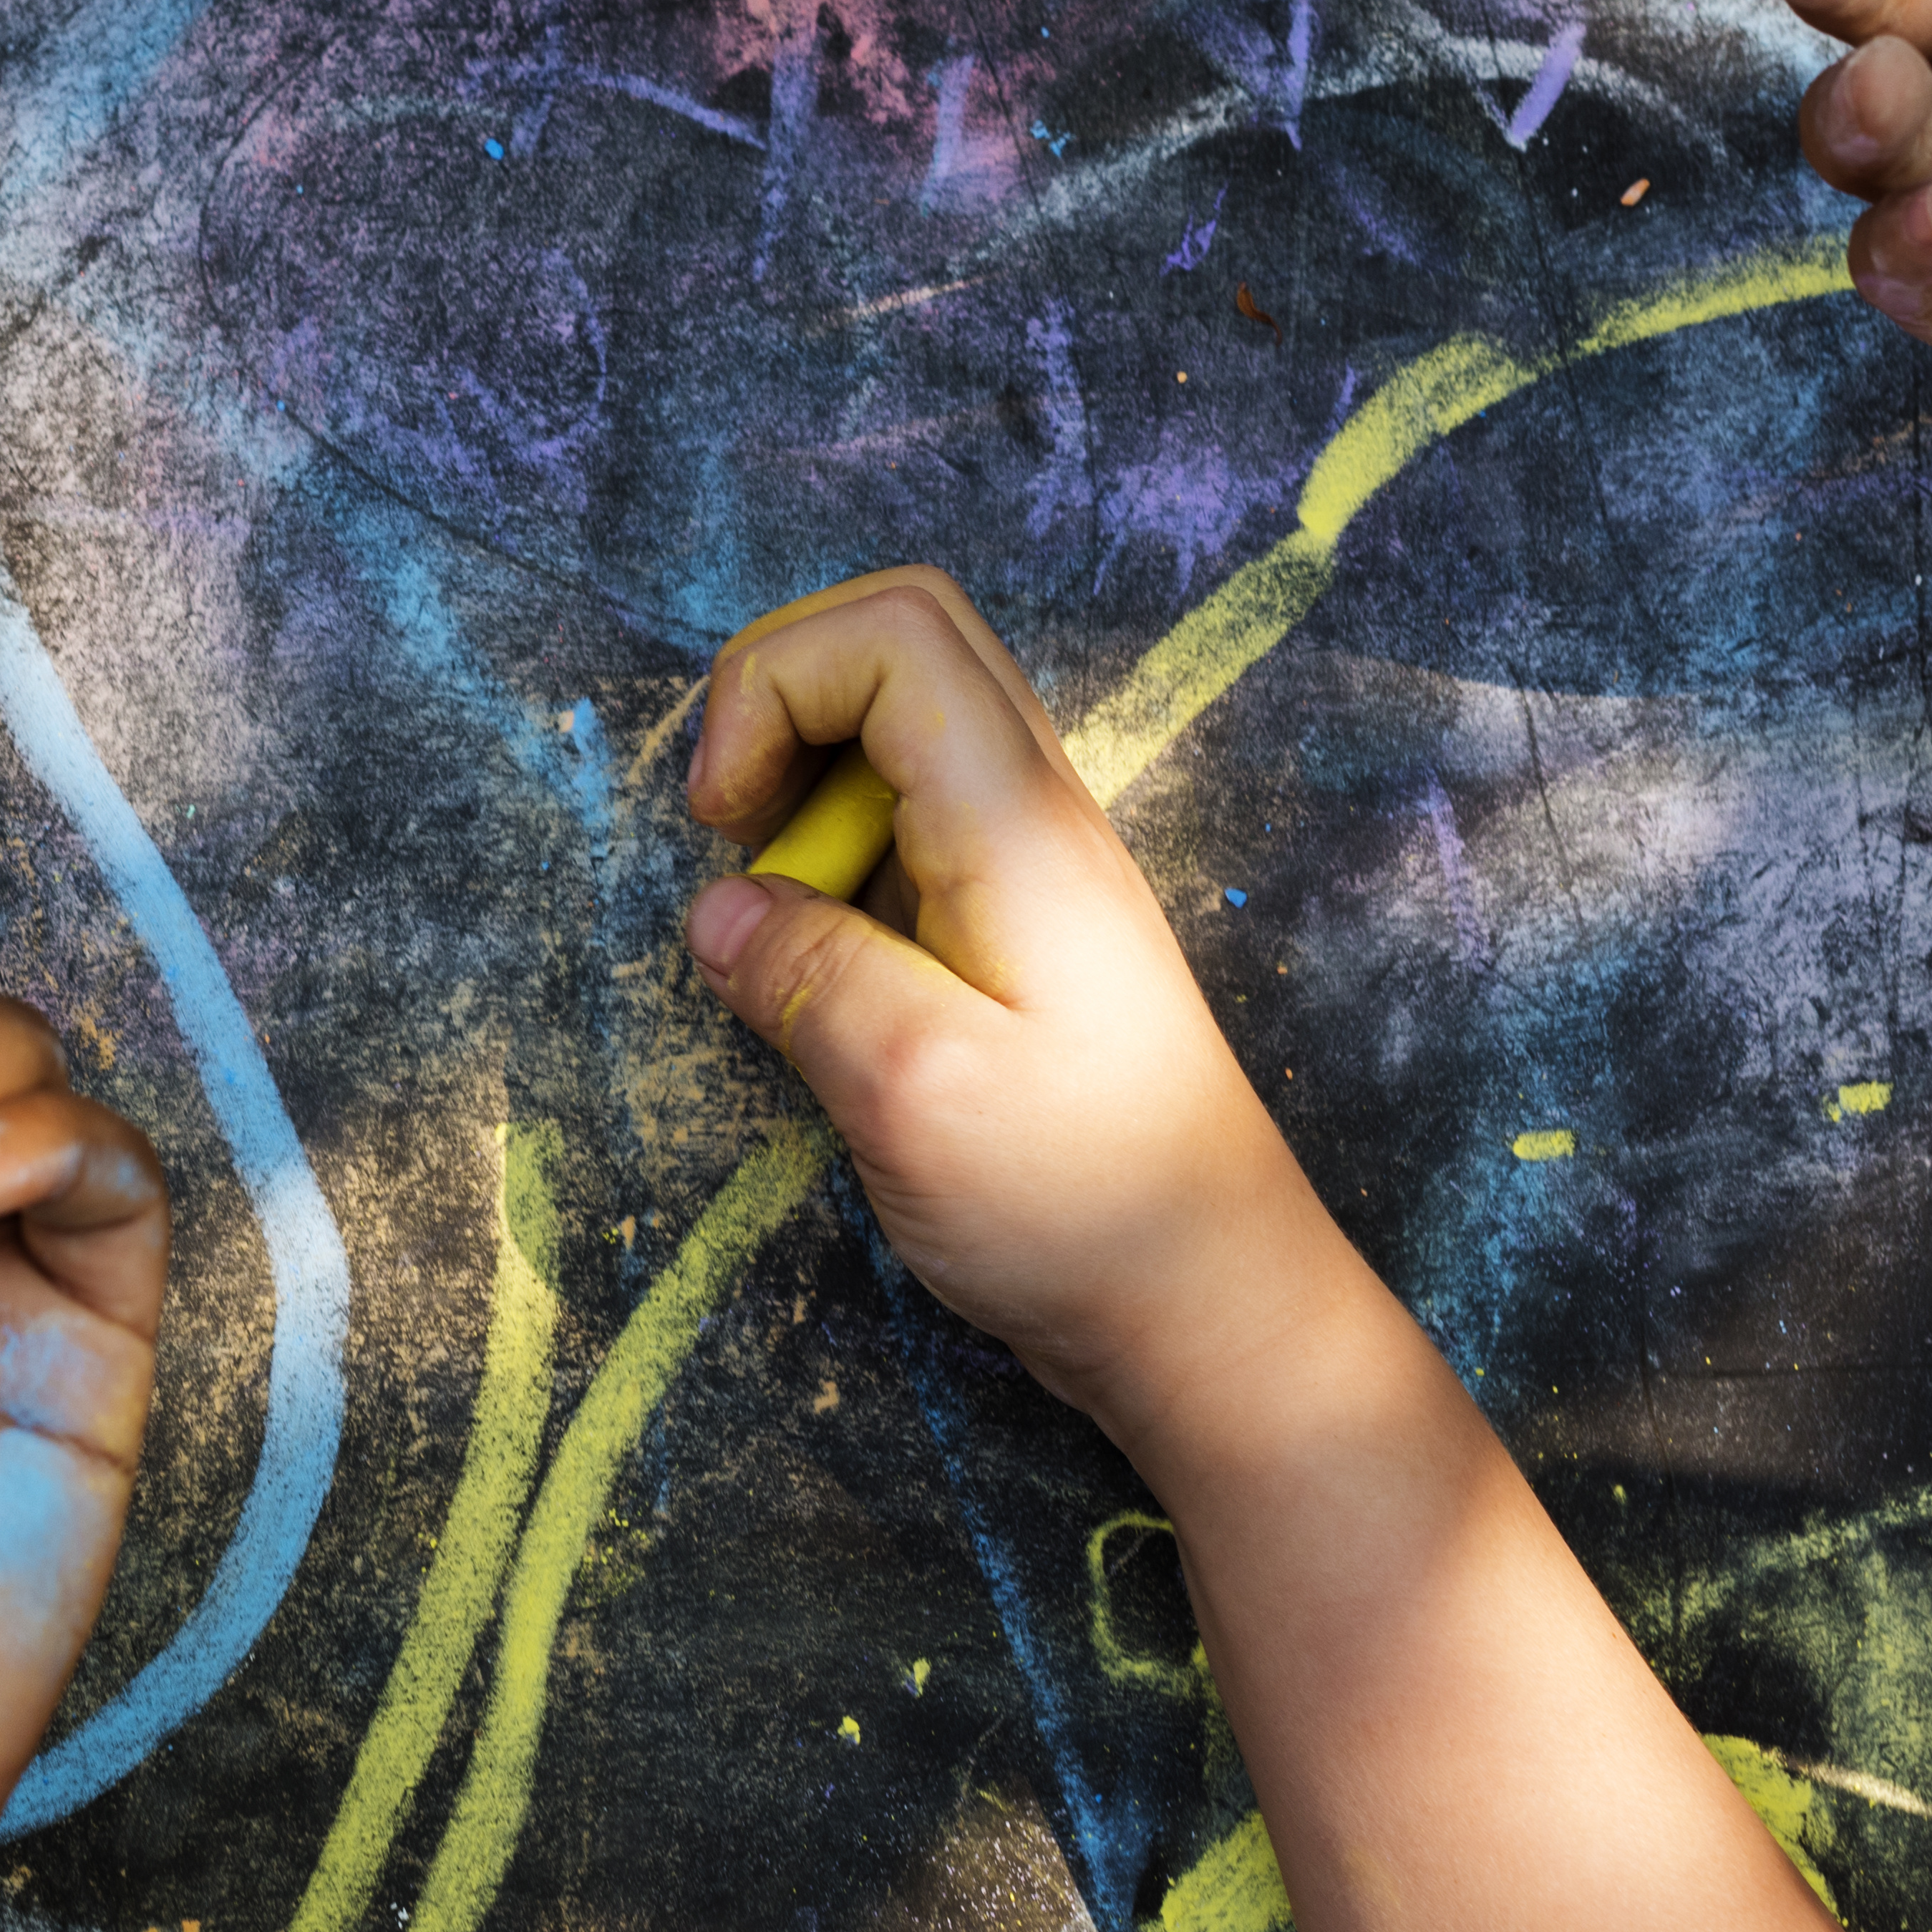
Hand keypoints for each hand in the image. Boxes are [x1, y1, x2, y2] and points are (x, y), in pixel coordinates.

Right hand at [677, 569, 1323, 1420]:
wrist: (1211, 1300)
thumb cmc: (1083, 1206)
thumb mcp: (913, 1093)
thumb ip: (806, 975)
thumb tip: (720, 910)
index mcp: (1018, 823)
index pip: (891, 630)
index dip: (770, 685)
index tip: (724, 822)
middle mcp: (1035, 815)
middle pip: (900, 640)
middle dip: (779, 703)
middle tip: (733, 834)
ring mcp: (1030, 867)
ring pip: (902, 728)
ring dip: (806, 790)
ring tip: (778, 918)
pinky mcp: (1016, 928)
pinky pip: (911, 825)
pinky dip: (839, 860)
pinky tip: (825, 964)